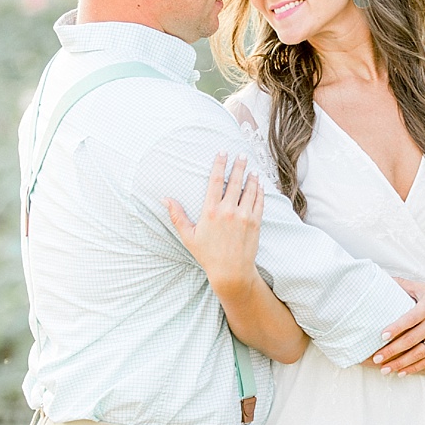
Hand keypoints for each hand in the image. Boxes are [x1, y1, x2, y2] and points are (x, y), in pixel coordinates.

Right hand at [166, 154, 262, 291]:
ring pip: (249, 190)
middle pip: (234, 181)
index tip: (222, 153)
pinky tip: (259, 185)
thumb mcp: (188, 236)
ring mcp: (244, 216)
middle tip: (241, 154)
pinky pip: (259, 202)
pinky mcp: (256, 222)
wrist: (231, 271)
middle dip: (238, 165)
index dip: (219, 164)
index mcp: (211, 211)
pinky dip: (260, 191)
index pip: (215, 181)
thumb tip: (165, 199)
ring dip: (251, 177)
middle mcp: (229, 211)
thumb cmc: (208, 254)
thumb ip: (177, 216)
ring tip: (251, 168)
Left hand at [372, 278, 424, 374]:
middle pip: (411, 339)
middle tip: (375, 357)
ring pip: (419, 353)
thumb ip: (403, 285)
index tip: (381, 336)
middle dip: (392, 350)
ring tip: (384, 369)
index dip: (396, 328)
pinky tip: (400, 373)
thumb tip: (382, 278)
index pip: (410, 319)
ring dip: (400, 363)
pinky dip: (415, 368)